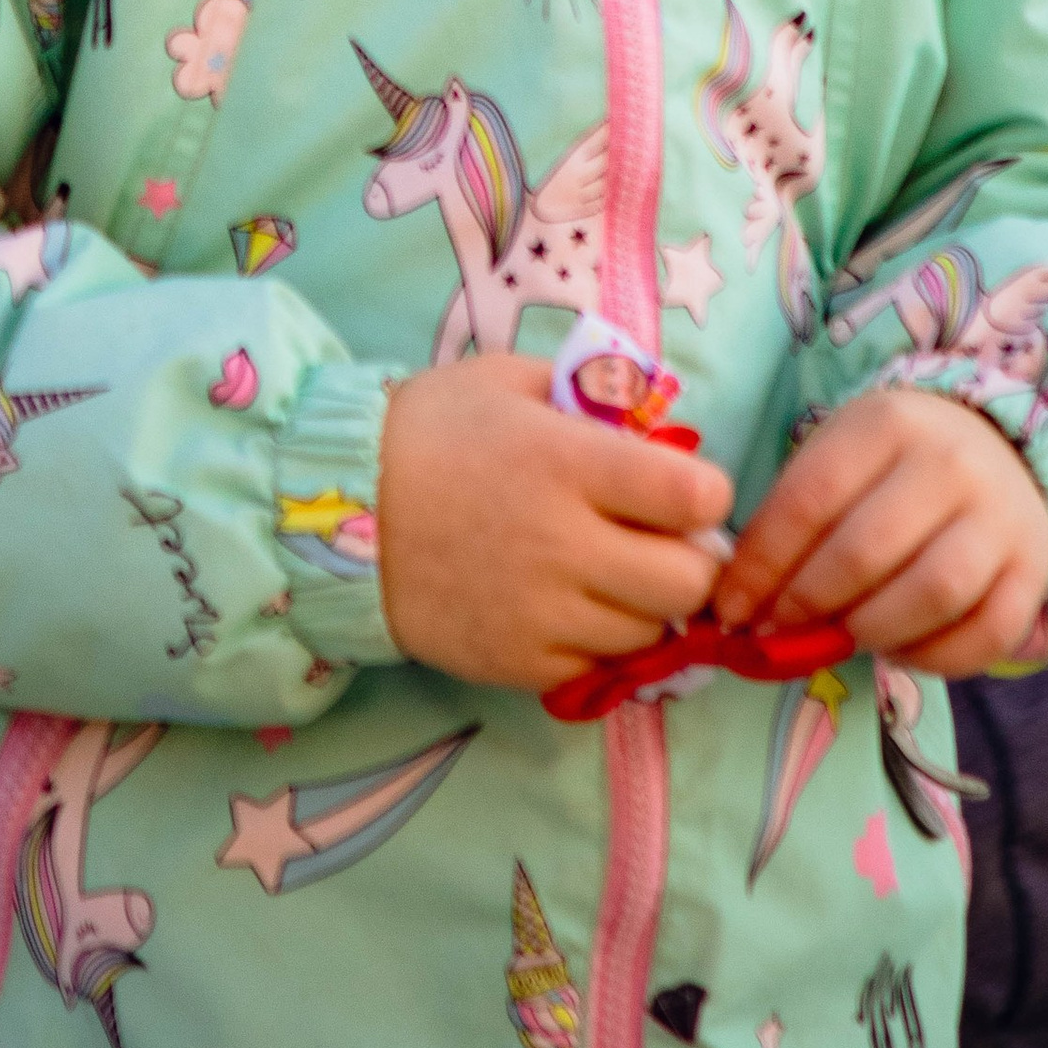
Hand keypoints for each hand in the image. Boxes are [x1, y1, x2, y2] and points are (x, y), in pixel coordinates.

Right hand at [377, 353, 732, 692]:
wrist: (341, 507)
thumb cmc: (432, 429)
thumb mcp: (511, 380)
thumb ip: (591, 394)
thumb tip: (660, 423)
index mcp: (568, 463)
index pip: (694, 496)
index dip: (707, 493)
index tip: (689, 490)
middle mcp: (564, 545)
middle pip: (688, 582)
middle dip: (692, 559)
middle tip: (666, 542)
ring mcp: (542, 615)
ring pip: (649, 633)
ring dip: (647, 605)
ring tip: (614, 573)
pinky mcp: (517, 664)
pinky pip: (597, 668)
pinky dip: (599, 641)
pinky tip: (571, 605)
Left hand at [706, 387, 1047, 677]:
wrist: (994, 450)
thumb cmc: (891, 466)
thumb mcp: (837, 459)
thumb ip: (790, 520)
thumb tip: (740, 604)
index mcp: (887, 422)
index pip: (810, 498)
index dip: (763, 563)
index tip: (731, 610)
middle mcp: (951, 463)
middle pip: (867, 550)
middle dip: (809, 604)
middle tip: (779, 631)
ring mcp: (1000, 517)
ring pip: (932, 593)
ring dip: (871, 631)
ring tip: (840, 638)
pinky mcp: (1034, 570)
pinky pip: (986, 634)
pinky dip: (933, 658)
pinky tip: (898, 650)